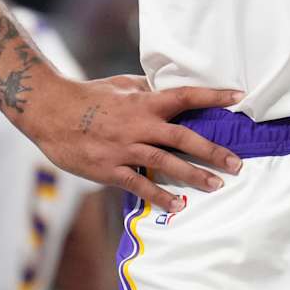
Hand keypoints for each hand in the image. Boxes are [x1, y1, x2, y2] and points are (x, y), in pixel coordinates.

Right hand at [20, 74, 245, 213]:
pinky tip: (176, 205)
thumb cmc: (89, 95)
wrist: (51, 112)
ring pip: (166, 163)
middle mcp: (139, 126)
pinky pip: (138, 184)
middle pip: (183, 138)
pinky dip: (159, 195)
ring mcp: (125, 149)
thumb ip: (148, 90)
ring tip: (216, 184)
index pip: (185, 96)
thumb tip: (169, 90)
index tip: (238, 96)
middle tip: (236, 163)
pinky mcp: (109, 169)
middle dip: (212, 151)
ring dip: (193, 175)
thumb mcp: (122, 85)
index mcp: (144, 102)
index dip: (213, 96)